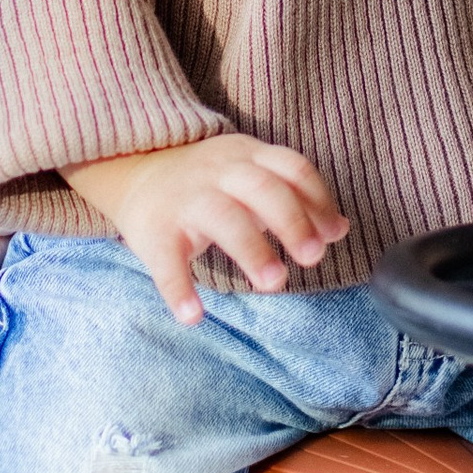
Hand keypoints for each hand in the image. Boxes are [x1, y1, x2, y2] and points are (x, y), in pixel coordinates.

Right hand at [65, 132, 349, 322]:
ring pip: (223, 217)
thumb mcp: (250, 175)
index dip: (317, 200)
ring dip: (251, 249)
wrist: (133, 168)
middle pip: (263, 188)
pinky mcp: (154, 230)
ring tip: (273, 283)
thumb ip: (294, 198)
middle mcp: (219, 172)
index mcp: (248, 156)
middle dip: (292, 221)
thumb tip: (338, 229)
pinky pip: (165, 261)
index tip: (332, 235)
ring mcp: (185, 199)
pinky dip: (178, 289)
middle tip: (313, 258)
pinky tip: (193, 316)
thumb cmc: (207, 181)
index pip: (292, 168)